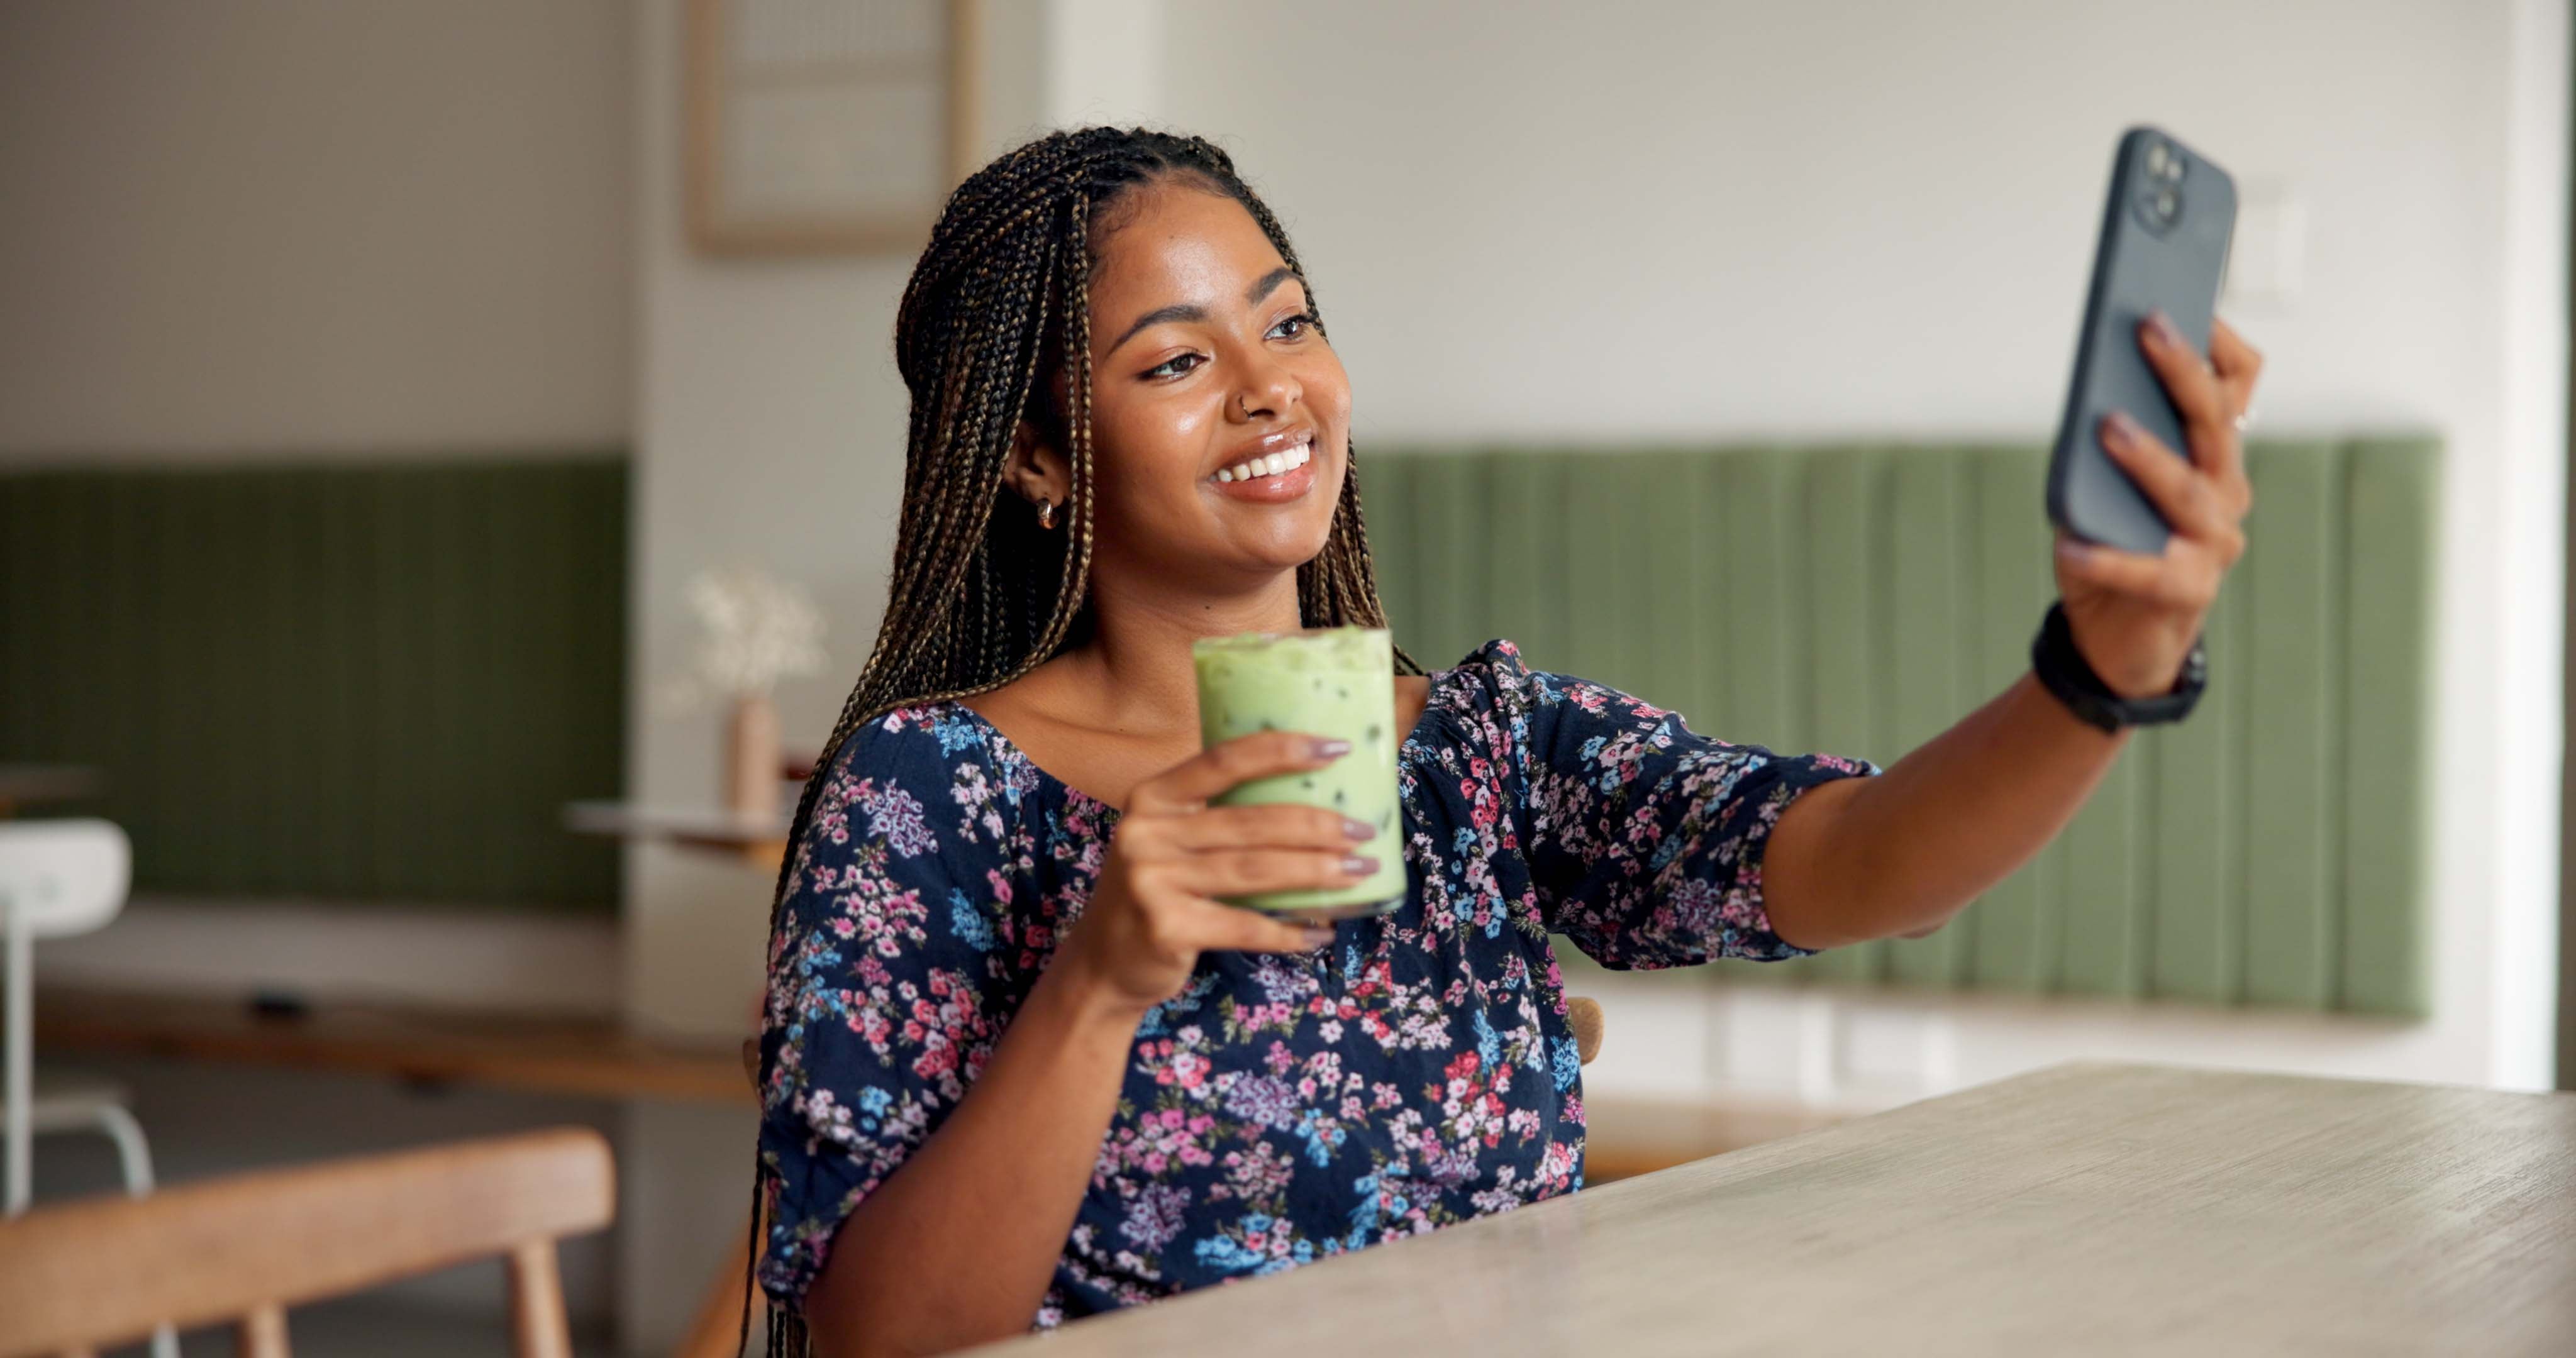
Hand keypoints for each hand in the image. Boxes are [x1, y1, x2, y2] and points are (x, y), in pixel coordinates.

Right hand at [1051, 731, 1380, 1016]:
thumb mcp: (1170, 839)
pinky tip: (1322, 932)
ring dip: (1317, 873)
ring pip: (1255, 871)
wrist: (1103, 963)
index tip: (1336, 748)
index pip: (1224, 760)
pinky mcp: (1167, 928)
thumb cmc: (1156, 890)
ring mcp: (1153, 881)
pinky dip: (1289, 932)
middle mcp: (1147, 833)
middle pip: (1251, 821)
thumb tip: (1314, 796)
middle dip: (1318, 824)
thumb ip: (1217, 815)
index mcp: (1152, 797)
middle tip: (1364, 832)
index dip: (1282, 750)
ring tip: (1359, 873)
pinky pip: (1245, 927)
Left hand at [2053, 313, 2263, 697]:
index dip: (2220, 343)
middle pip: (2212, 421)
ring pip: (2188, 490)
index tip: (2191, 299)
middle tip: (2148, 328)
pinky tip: (2072, 545)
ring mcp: (2214, 543)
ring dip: (2150, 457)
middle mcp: (2226, 492)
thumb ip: (2114, 440)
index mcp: (2213, 456)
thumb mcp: (2110, 483)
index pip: (2237, 387)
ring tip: (2108, 428)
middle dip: (2181, 370)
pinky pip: (2148, 569)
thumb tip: (2094, 395)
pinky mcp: (2188, 591)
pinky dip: (2107, 557)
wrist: (2116, 637)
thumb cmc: (2115, 543)